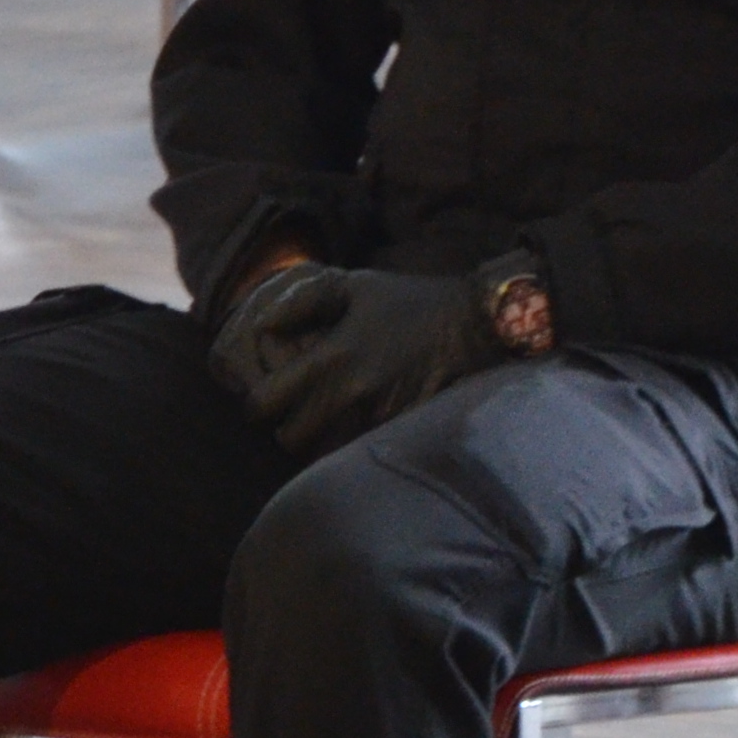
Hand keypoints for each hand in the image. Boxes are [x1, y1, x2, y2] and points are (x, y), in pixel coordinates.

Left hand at [218, 262, 512, 461]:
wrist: (480, 320)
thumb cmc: (413, 301)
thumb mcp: (357, 286)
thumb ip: (303, 302)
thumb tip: (262, 326)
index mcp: (331, 357)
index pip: (264, 403)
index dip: (258, 404)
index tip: (269, 399)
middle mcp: (351, 392)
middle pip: (291, 439)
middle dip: (289, 429)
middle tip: (300, 414)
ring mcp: (380, 414)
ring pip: (325, 451)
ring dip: (322, 441)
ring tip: (330, 423)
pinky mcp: (404, 427)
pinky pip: (363, 449)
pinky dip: (356, 443)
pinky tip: (363, 425)